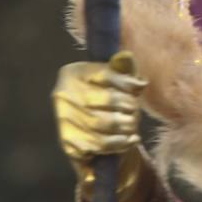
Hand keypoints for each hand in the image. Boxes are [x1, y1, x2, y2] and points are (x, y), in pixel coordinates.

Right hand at [53, 50, 146, 169]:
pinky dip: (120, 143)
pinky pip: (99, 144)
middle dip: (128, 106)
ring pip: (103, 123)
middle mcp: (62, 95)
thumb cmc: (111, 99)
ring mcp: (64, 120)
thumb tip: (125, 57)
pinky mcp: (69, 143)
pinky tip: (130, 140)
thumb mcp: (119, 79)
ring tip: (132, 124)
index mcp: (72, 73)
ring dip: (126, 125)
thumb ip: (124, 67)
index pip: (105, 74)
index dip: (127, 83)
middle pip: (106, 100)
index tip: (139, 89)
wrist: (97, 132)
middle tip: (135, 110)